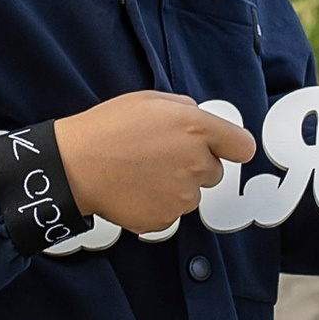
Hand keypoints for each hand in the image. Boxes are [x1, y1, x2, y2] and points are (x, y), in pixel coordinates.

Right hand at [54, 92, 253, 230]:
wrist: (75, 166)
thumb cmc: (107, 128)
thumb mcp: (149, 100)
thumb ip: (185, 109)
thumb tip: (199, 120)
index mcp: (197, 129)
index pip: (243, 147)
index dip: (231, 147)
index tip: (222, 148)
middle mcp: (197, 164)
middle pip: (215, 172)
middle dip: (194, 165)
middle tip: (160, 157)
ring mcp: (182, 196)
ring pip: (192, 194)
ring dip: (175, 186)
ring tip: (142, 173)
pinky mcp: (166, 218)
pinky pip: (171, 212)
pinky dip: (157, 204)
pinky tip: (135, 190)